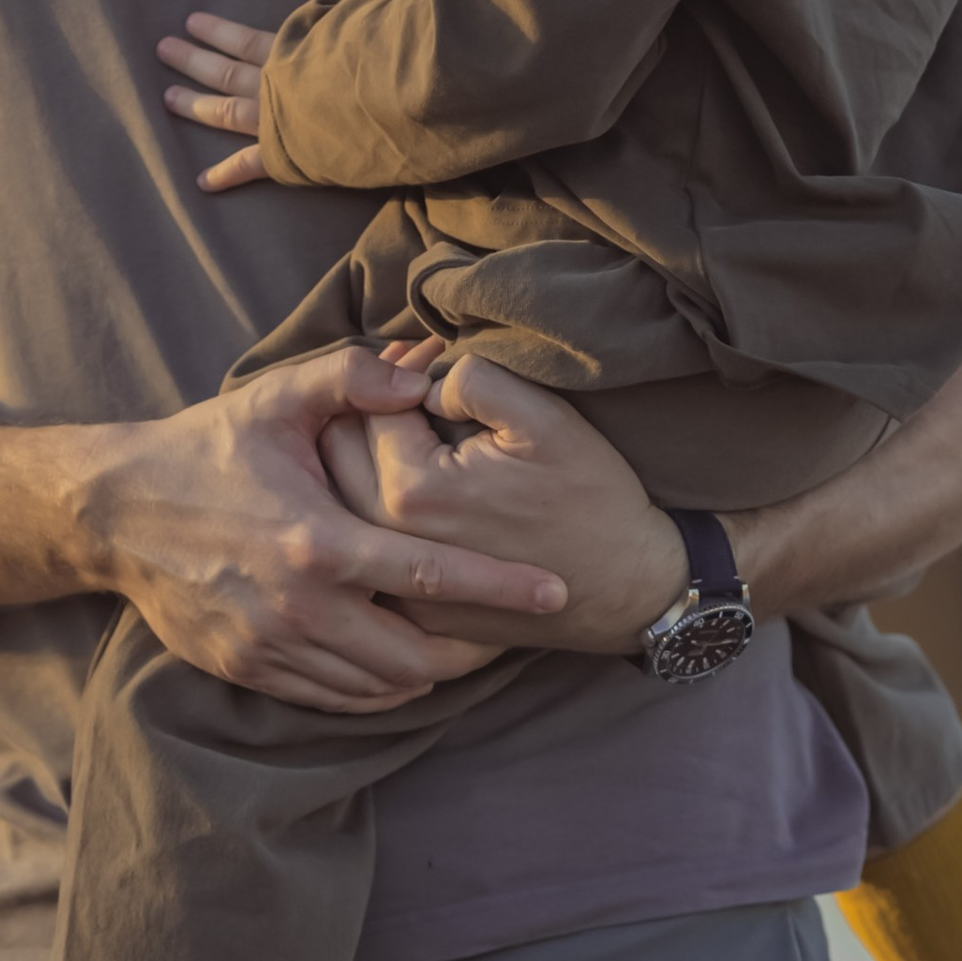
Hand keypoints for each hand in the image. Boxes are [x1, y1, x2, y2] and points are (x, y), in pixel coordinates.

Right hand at [93, 339, 559, 710]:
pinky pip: (336, 699)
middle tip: (511, 629)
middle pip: (417, 657)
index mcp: (317, 542)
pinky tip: (399, 662)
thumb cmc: (206, 449)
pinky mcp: (250, 671)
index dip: (502, 586)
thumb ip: (352, 378)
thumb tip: (421, 372)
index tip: (557, 590)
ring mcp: (272, 648)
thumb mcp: (275, 399)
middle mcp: (299, 608)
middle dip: (475, 651)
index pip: (434, 575)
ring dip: (428, 673)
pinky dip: (378, 689)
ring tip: (463, 646)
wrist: (115, 513)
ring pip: (380, 689)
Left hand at [160, 0, 367, 190]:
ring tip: (167, 99)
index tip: (190, 22)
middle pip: (222, 72)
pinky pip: (249, 167)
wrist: (378, 101)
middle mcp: (270, 85)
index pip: (241, 39)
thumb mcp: (359, 10)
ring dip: (195, 106)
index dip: (216, 31)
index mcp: (285, 51)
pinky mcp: (284, 156)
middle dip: (192, 61)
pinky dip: (224, 175)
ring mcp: (272, 121)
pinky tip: (201, 183)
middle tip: (163, 51)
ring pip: (224, 112)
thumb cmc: (370, 53)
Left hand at [319, 352, 685, 656]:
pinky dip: (368, 508)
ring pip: (341, 499)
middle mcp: (386, 542)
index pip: (366, 404)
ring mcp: (393, 582)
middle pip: (336, 453)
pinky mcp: (408, 608)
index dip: (397, 367)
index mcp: (411, 489)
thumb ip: (473, 380)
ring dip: (360, 453)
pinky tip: (411, 479)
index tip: (428, 352)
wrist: (625, 589)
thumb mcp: (544, 419)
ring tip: (406, 425)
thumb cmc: (591, 499)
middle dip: (364, 405)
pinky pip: (366, 546)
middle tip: (411, 383)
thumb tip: (424, 380)